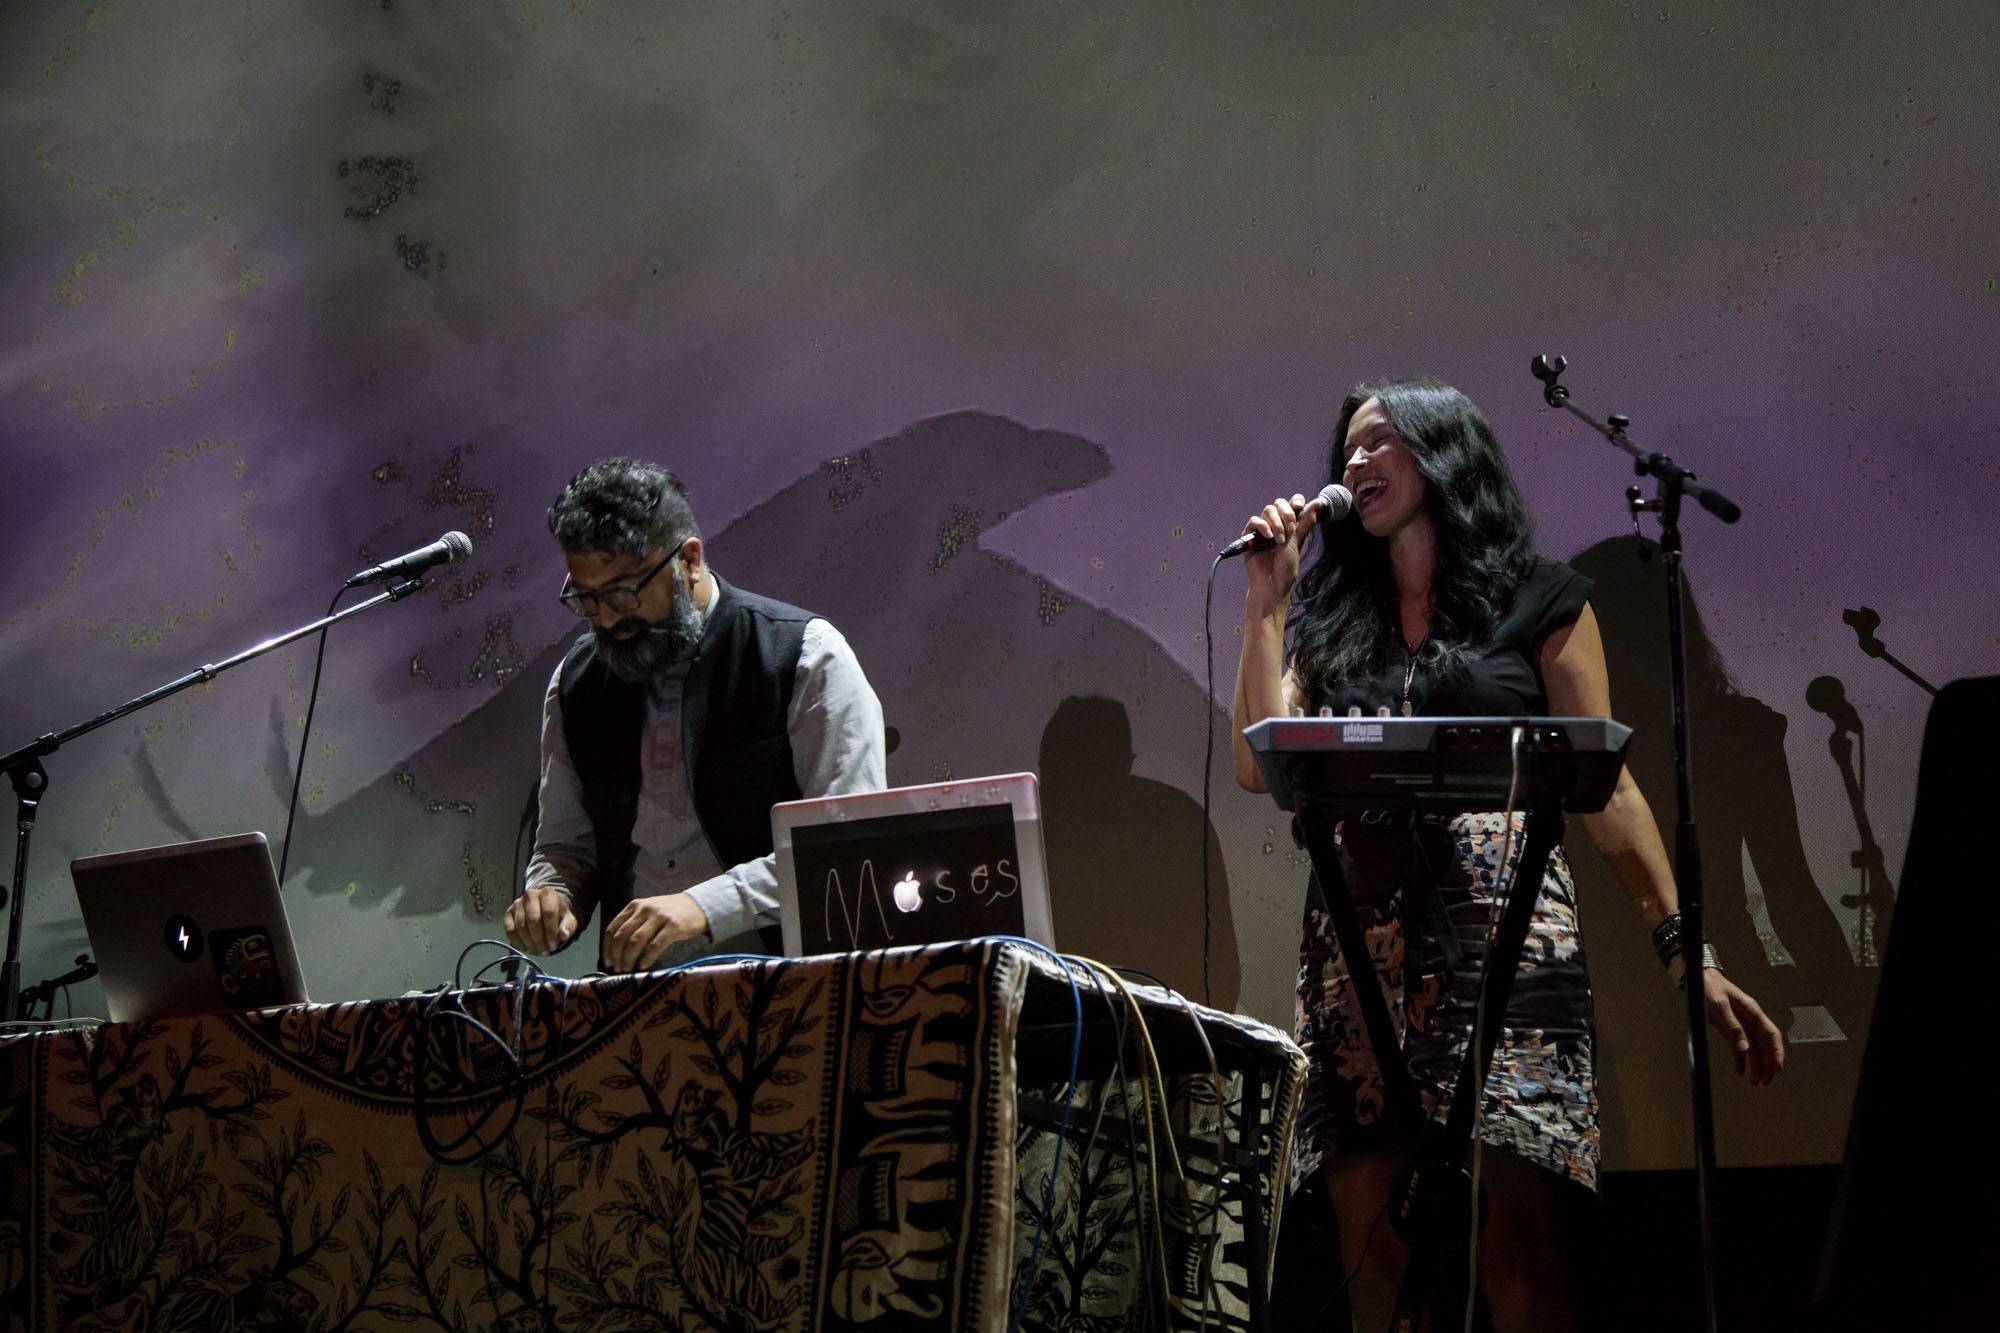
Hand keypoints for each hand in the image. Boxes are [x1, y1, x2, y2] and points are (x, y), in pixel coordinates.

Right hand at [504, 885, 576, 954]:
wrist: (545, 909)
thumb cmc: (558, 916)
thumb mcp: (568, 920)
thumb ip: (567, 926)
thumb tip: (563, 935)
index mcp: (548, 893)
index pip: (548, 912)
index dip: (551, 931)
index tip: (553, 945)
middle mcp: (530, 895)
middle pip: (533, 919)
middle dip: (539, 939)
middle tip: (544, 951)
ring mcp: (517, 903)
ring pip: (521, 926)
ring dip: (529, 942)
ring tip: (537, 951)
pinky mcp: (508, 913)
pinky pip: (510, 930)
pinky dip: (518, 942)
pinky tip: (526, 949)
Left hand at [603, 893, 707, 971]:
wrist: (697, 905)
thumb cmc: (669, 912)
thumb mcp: (648, 911)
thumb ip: (633, 923)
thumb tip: (616, 949)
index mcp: (634, 906)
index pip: (613, 928)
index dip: (607, 947)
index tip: (607, 960)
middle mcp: (644, 909)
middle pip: (622, 936)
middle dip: (617, 955)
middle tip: (617, 968)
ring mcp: (659, 917)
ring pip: (636, 941)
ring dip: (629, 958)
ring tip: (628, 969)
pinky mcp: (673, 926)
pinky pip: (655, 945)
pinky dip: (647, 958)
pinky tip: (644, 965)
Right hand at [1240, 492, 1323, 612]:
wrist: (1271, 585)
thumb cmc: (1285, 569)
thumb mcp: (1297, 542)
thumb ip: (1305, 522)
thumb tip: (1318, 503)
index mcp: (1289, 526)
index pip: (1292, 504)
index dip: (1296, 501)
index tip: (1299, 507)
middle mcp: (1276, 525)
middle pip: (1279, 503)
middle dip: (1286, 513)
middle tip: (1290, 530)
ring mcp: (1262, 530)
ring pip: (1267, 510)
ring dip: (1276, 523)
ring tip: (1279, 540)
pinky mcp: (1250, 536)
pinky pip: (1254, 521)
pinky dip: (1262, 526)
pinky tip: (1269, 537)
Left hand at [1700, 969, 1784, 1085]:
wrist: (1698, 979)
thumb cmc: (1710, 986)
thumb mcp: (1719, 1004)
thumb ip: (1732, 1026)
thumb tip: (1743, 1049)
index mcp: (1753, 1012)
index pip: (1772, 1035)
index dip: (1777, 1052)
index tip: (1777, 1068)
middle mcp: (1750, 1021)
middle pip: (1765, 1046)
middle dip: (1767, 1064)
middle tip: (1764, 1082)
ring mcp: (1741, 1026)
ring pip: (1754, 1049)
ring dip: (1756, 1065)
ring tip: (1755, 1082)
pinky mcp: (1730, 1030)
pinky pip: (1740, 1047)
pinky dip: (1741, 1060)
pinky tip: (1741, 1072)